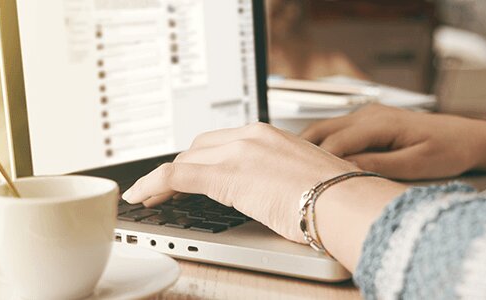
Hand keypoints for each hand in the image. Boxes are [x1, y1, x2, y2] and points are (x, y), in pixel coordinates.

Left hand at [121, 123, 363, 242]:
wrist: (343, 201)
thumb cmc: (335, 197)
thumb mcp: (303, 177)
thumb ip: (281, 177)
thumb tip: (276, 194)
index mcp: (268, 134)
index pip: (222, 142)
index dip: (200, 159)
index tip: (192, 172)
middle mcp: (249, 136)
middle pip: (198, 149)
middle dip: (180, 168)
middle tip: (166, 188)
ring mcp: (236, 153)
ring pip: (184, 162)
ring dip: (163, 180)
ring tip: (150, 197)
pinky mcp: (224, 175)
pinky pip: (175, 176)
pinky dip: (151, 184)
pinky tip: (141, 196)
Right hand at [300, 104, 485, 179]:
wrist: (470, 138)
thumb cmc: (449, 151)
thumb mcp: (417, 165)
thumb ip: (380, 166)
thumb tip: (347, 170)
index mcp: (379, 123)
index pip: (335, 143)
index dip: (315, 164)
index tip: (300, 183)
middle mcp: (369, 114)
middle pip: (321, 131)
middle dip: (300, 153)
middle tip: (281, 175)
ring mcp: (368, 116)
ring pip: (325, 130)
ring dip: (307, 148)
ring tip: (289, 172)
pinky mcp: (370, 122)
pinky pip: (336, 132)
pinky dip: (321, 146)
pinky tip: (313, 164)